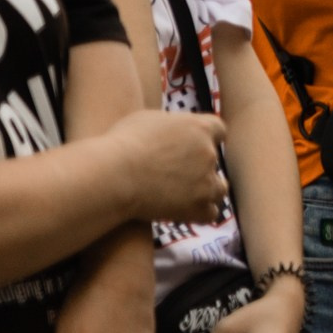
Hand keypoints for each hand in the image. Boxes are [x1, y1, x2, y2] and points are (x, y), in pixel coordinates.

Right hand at [111, 109, 228, 223]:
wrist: (112, 176)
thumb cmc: (122, 144)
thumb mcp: (147, 120)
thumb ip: (169, 124)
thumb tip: (171, 129)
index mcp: (199, 128)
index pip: (218, 130)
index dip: (207, 138)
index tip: (194, 146)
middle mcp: (208, 153)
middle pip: (214, 160)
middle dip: (199, 166)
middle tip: (176, 174)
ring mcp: (206, 181)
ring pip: (219, 188)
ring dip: (205, 191)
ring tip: (184, 195)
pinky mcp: (198, 206)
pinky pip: (210, 212)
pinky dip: (199, 213)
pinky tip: (184, 212)